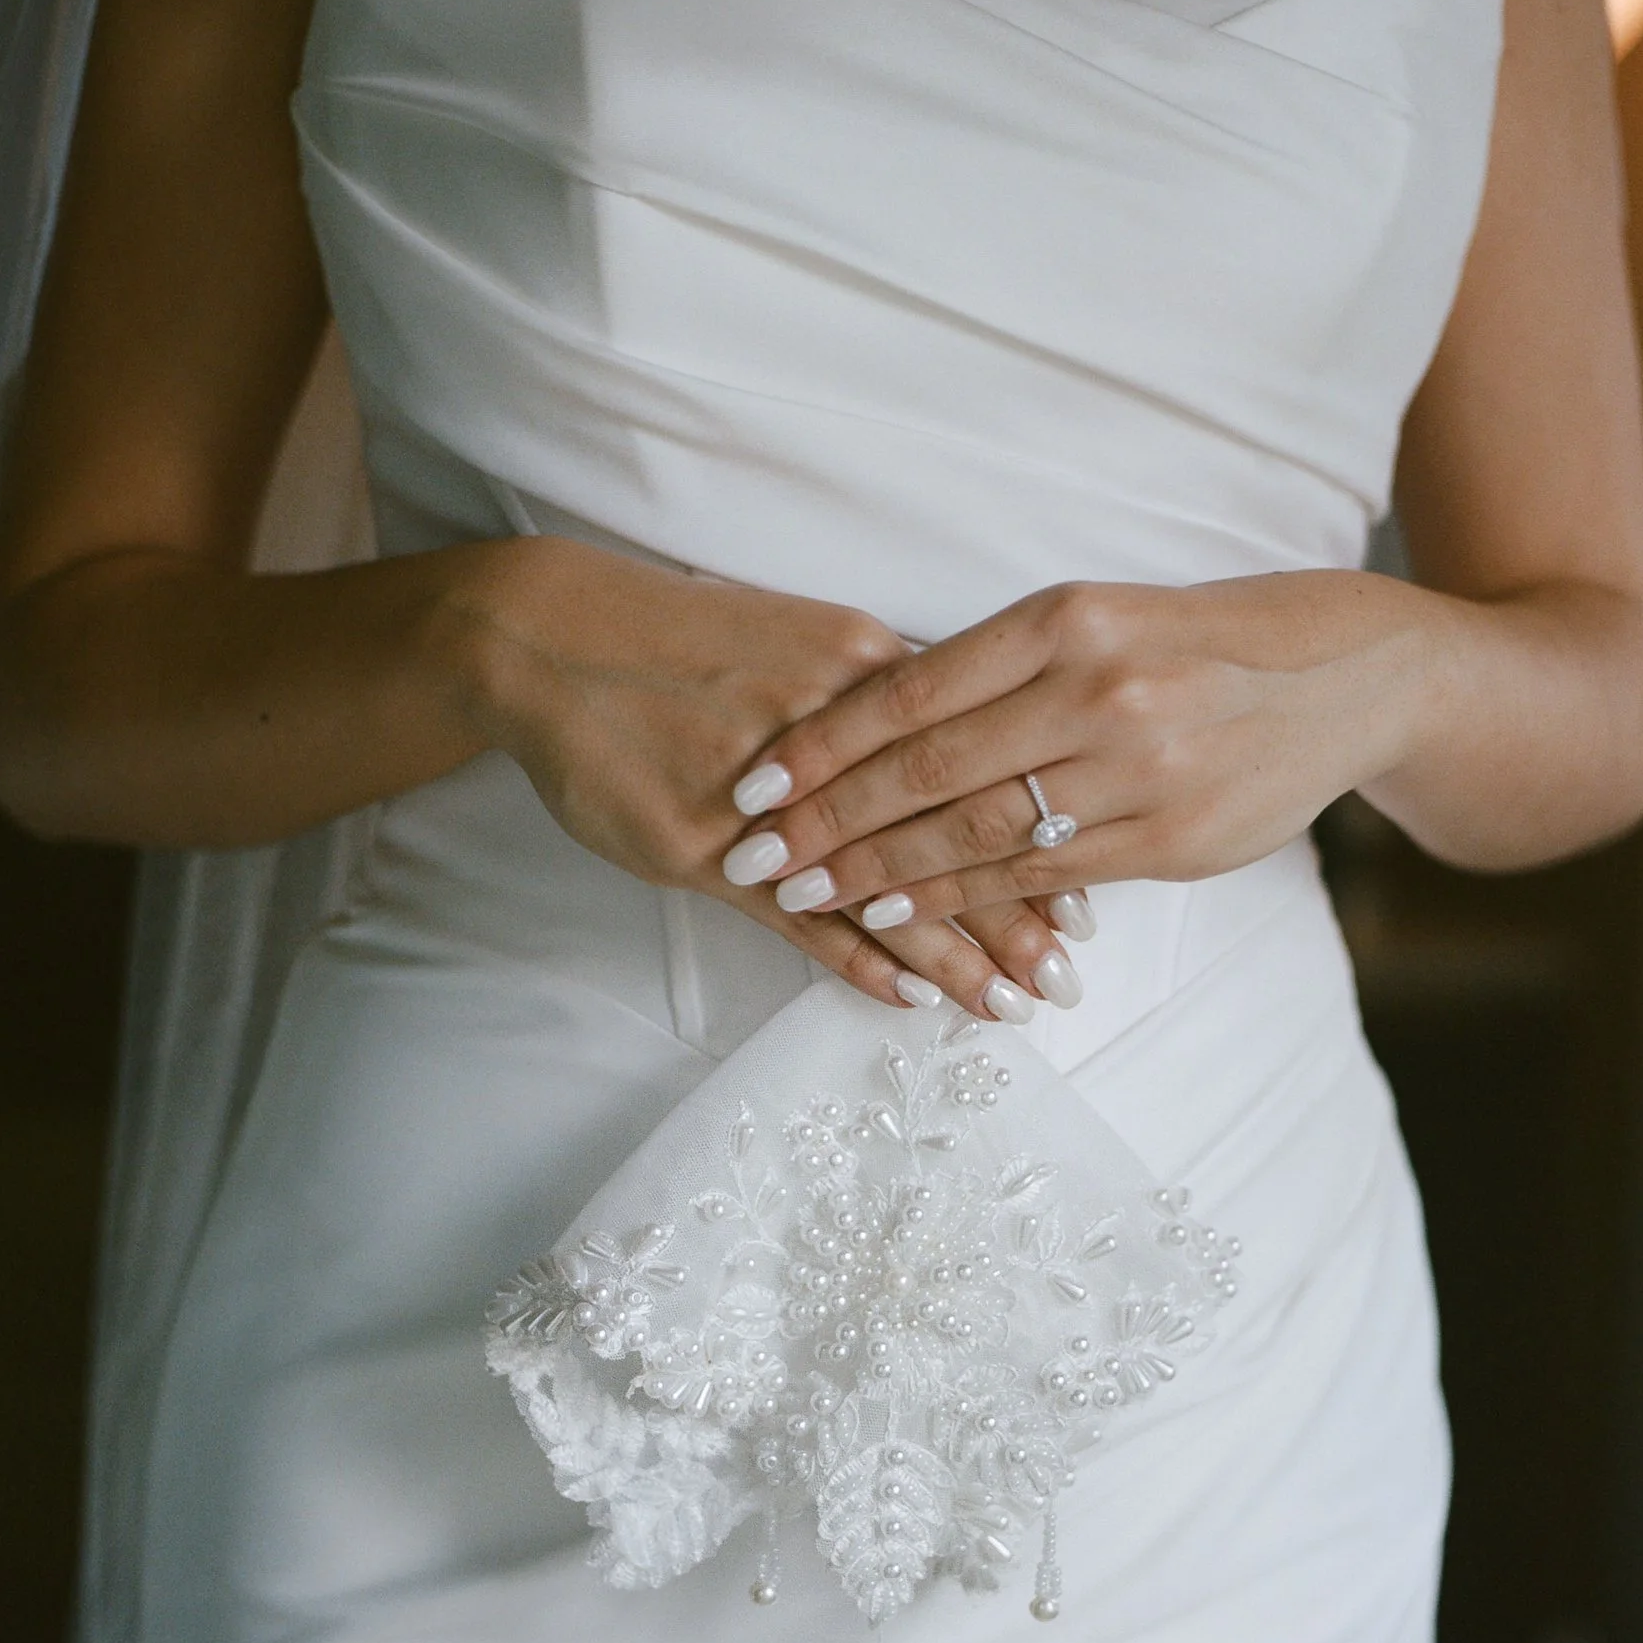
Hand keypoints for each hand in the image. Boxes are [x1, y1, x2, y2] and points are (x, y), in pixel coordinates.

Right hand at [462, 538, 1078, 1016]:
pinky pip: (800, 918)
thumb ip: (876, 693)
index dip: (1040, 826)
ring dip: (954, 954)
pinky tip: (910, 1000)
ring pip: (888, 885)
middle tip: (1071, 974)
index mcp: (864, 668)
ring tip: (1012, 1006)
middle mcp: (834, 733)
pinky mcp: (707, 849)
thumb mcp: (794, 638)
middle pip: (948, 830)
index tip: (1095, 878)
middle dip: (1019, 910)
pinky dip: (858, 958)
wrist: (547, 636)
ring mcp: (772, 802)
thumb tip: (965, 729)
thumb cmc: (673, 637)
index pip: (980, 763)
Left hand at [720, 573, 1434, 923]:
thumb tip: (876, 709)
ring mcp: (1137, 769)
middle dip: (831, 820)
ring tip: (805, 895)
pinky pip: (1039, 878)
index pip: (914, 687)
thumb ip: (1000, 665)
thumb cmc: (1196, 641)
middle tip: (752, 854)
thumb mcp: (1099, 619)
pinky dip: (962, 904)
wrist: (1344, 677)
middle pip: (932, 768)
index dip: (826, 742)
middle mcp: (1098, 689)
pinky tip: (901, 920)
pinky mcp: (1167, 840)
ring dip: (880, 873)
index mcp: (1066, 619)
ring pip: (979, 832)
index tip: (757, 781)